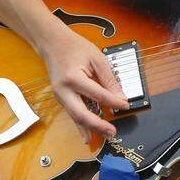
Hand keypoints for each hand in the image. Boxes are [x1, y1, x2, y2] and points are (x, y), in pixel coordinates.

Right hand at [39, 25, 129, 141]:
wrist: (52, 43)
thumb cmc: (75, 47)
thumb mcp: (97, 59)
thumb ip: (109, 79)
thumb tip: (120, 97)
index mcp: (73, 78)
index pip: (98, 95)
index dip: (114, 102)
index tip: (126, 105)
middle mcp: (64, 91)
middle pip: (82, 114)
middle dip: (98, 125)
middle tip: (113, 131)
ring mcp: (59, 96)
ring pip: (75, 117)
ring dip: (91, 128)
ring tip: (105, 135)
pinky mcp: (61, 99)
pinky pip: (72, 114)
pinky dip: (81, 125)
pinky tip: (87, 136)